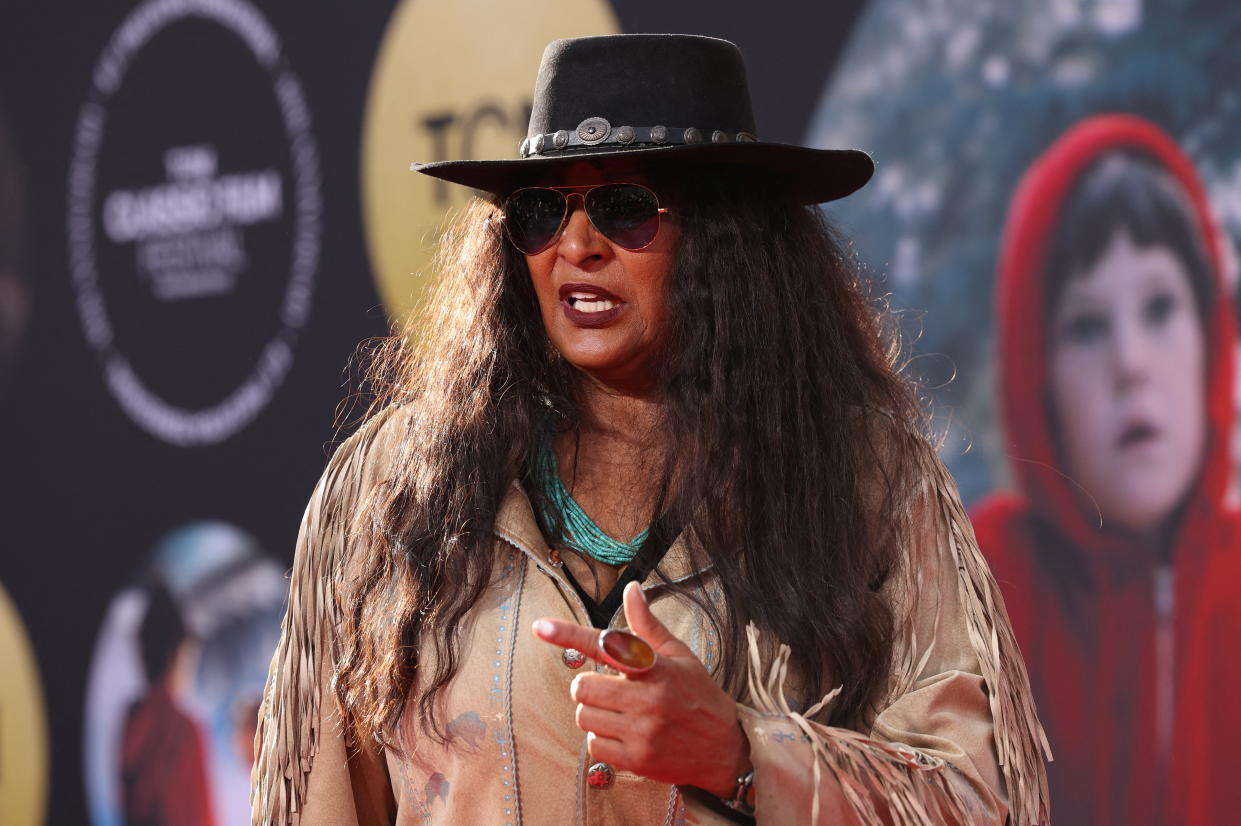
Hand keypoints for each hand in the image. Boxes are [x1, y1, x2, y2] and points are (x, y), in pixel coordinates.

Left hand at [531, 581, 751, 797]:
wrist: (727, 750)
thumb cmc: (700, 696)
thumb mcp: (680, 655)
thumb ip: (648, 625)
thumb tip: (632, 588)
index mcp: (656, 668)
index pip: (606, 645)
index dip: (569, 635)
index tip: (540, 627)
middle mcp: (648, 699)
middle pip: (583, 687)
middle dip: (589, 687)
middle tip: (609, 690)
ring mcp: (642, 732)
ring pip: (584, 717)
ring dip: (594, 714)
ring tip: (619, 713)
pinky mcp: (637, 760)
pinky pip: (593, 747)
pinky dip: (601, 741)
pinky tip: (623, 735)